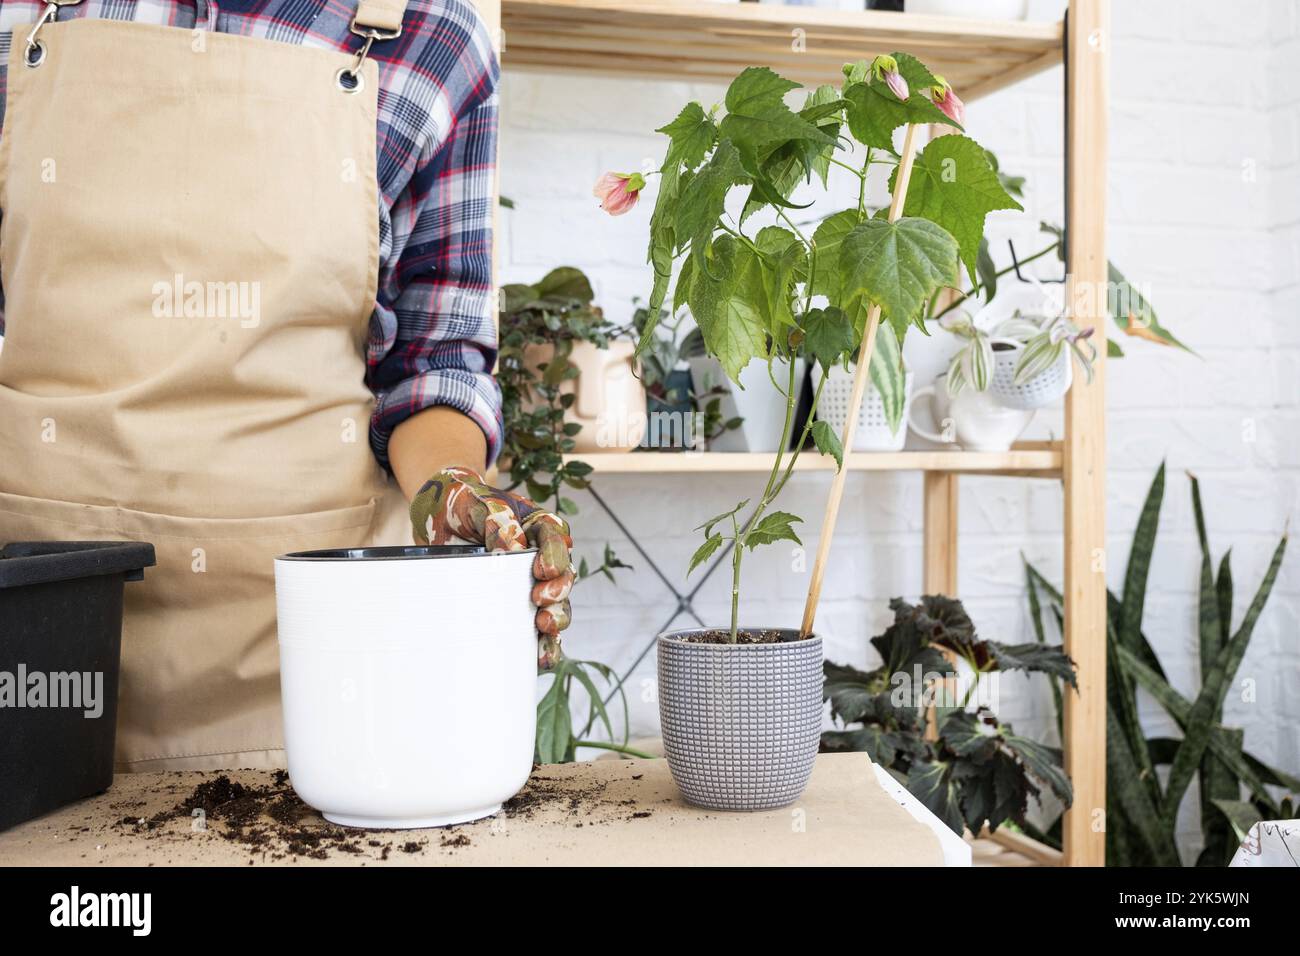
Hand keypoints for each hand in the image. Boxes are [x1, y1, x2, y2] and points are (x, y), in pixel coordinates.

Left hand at [410, 467, 573, 670]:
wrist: (440, 517)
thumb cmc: (466, 504)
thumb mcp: (481, 503)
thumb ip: (500, 522)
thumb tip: (513, 551)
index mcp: (541, 528)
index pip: (557, 542)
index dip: (554, 559)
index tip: (542, 572)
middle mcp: (543, 558)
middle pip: (563, 579)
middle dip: (557, 594)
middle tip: (540, 601)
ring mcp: (529, 584)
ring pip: (556, 608)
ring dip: (555, 622)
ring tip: (544, 629)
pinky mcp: (513, 606)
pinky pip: (535, 630)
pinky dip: (540, 645)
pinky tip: (538, 657)